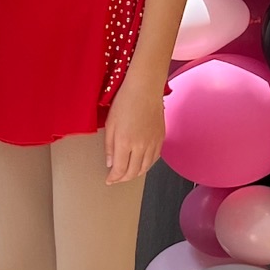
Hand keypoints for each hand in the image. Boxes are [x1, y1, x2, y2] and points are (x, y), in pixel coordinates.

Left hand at [103, 68, 165, 185]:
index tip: (109, 180)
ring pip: (145, 168)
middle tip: (116, 178)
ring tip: (127, 173)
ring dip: (135, 173)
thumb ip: (110, 147)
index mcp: (125, 143)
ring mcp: (153, 143)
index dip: (114, 178)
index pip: (120, 170)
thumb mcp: (110, 124)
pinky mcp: (161, 138)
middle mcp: (141, 146)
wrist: (145, 89)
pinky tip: (140, 163)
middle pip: (133, 172)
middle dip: (123, 178)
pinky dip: (146, 165)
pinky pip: (154, 158)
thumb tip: (111, 163)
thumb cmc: (125, 102)